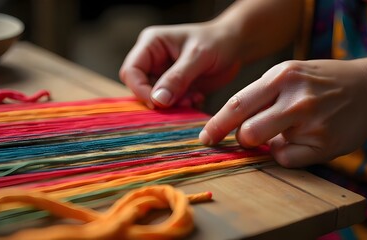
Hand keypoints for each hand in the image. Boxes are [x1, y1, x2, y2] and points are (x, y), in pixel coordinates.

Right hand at [119, 22, 241, 108]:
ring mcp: (162, 75)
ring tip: (193, 99)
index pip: (131, 71)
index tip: (159, 103)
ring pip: (154, 98)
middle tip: (182, 102)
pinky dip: (181, 106)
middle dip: (159, 100)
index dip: (140, 90)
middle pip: (139, 87)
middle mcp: (152, 60)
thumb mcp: (198, 57)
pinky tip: (196, 98)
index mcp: (151, 44)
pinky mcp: (174, 87)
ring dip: (172, 105)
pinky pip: (169, 103)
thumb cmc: (218, 42)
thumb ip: (177, 78)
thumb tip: (157, 101)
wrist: (235, 46)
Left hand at [200, 58, 366, 166]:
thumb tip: (231, 126)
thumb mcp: (289, 74)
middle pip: (246, 132)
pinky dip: (285, 154)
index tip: (205, 138)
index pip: (237, 104)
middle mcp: (295, 98)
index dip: (216, 125)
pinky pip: (286, 159)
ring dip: (264, 145)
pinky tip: (299, 141)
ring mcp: (311, 122)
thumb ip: (261, 96)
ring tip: (281, 133)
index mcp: (280, 76)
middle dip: (241, 139)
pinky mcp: (323, 144)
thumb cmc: (321, 83)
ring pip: (265, 147)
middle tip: (247, 137)